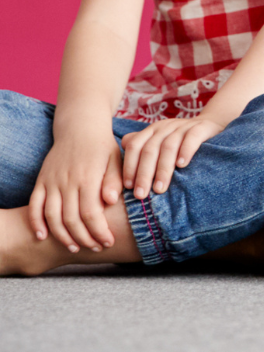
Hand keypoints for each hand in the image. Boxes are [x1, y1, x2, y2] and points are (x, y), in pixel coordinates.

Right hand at [28, 126, 124, 253]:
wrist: (80, 128)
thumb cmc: (103, 147)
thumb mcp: (116, 160)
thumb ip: (114, 180)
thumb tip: (111, 201)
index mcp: (88, 177)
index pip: (91, 212)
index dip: (99, 231)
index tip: (108, 242)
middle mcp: (67, 181)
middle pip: (71, 219)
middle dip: (84, 238)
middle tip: (95, 248)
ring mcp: (51, 182)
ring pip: (52, 216)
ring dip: (61, 235)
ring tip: (74, 247)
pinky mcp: (41, 181)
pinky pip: (34, 205)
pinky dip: (35, 222)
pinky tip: (42, 236)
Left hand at [120, 115, 226, 199]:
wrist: (211, 125)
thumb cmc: (180, 142)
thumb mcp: (159, 143)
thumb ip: (140, 150)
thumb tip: (119, 168)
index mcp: (151, 131)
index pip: (134, 146)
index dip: (129, 166)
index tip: (129, 187)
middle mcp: (164, 127)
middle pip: (149, 149)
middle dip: (143, 174)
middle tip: (141, 194)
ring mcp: (182, 126)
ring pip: (168, 146)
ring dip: (162, 169)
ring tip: (160, 189)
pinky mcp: (201, 128)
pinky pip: (191, 138)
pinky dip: (185, 151)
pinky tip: (182, 165)